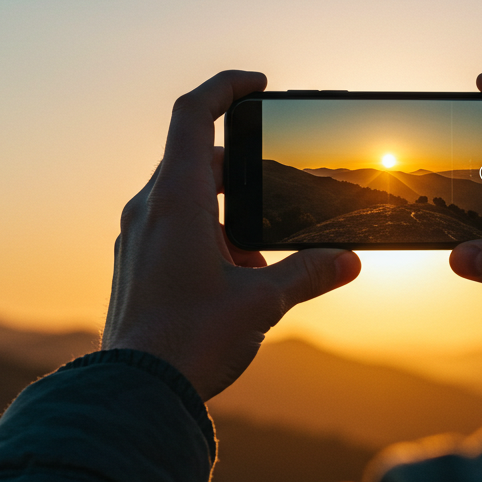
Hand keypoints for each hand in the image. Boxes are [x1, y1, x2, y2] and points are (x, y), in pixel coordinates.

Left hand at [102, 71, 361, 399]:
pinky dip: (210, 237)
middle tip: (278, 196)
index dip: (225, 87)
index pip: (193, 115)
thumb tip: (349, 259)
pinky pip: (174, 229)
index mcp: (176, 200)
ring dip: (228, 213)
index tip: (258, 85)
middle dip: (244, 174)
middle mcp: (149, 209)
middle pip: (198, 160)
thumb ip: (308, 274)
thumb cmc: (190, 344)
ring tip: (261, 256)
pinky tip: (237, 280)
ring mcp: (137, 237)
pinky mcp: (135, 265)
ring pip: (187, 198)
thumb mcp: (262, 304)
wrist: (133, 397)